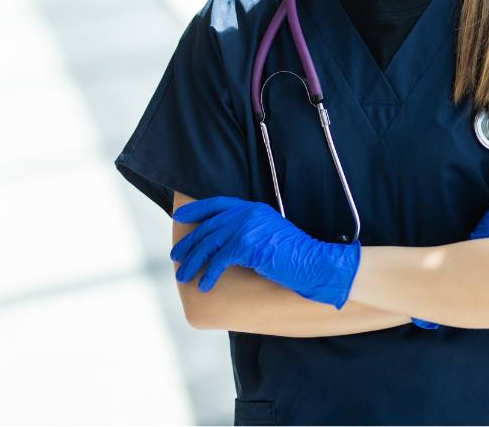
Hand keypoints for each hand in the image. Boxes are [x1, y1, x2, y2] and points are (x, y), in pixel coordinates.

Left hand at [171, 196, 360, 308]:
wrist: (312, 262)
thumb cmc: (293, 254)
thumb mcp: (268, 234)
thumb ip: (247, 231)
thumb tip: (222, 245)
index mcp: (252, 208)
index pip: (217, 203)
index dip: (196, 209)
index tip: (179, 216)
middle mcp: (248, 213)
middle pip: (209, 226)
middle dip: (189, 243)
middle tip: (176, 257)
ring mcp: (247, 227)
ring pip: (210, 243)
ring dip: (194, 262)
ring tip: (184, 276)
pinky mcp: (247, 244)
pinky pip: (219, 259)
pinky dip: (209, 274)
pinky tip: (205, 285)